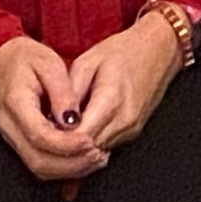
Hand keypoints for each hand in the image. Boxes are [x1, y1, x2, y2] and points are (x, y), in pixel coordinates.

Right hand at [0, 36, 103, 180]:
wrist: (2, 63)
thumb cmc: (26, 59)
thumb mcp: (49, 64)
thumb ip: (62, 92)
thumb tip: (73, 121)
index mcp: (15, 103)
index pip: (39, 136)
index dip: (67, 144)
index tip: (90, 141)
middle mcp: (10, 126)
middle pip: (38, 160)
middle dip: (71, 164)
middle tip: (98, 154)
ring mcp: (12, 137)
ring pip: (38, 167)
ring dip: (69, 169)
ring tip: (96, 158)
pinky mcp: (20, 142)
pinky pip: (39, 163)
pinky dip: (62, 167)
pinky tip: (83, 159)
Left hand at [57, 11, 185, 156]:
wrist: (159, 49)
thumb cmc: (123, 51)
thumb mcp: (88, 62)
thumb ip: (69, 93)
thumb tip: (53, 120)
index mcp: (111, 99)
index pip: (79, 137)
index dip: (57, 139)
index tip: (41, 132)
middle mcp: (124, 120)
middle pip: (86, 150)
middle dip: (63, 147)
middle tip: (44, 136)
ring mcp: (131, 128)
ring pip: (95, 152)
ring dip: (76, 147)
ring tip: (59, 133)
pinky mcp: (133, 132)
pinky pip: (105, 146)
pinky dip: (89, 143)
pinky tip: (79, 131)